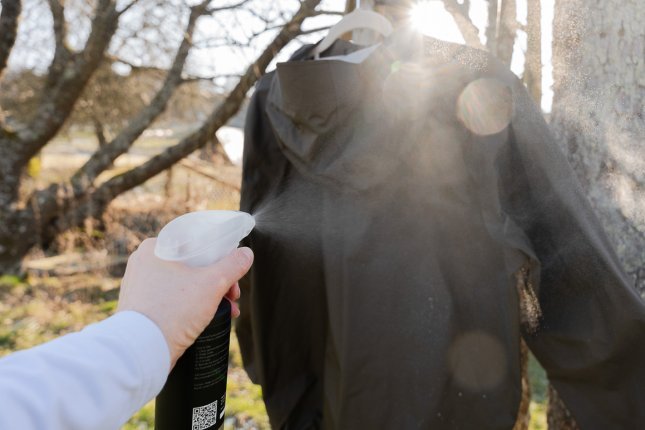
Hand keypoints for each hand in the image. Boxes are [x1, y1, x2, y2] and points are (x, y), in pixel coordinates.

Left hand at [116, 238, 253, 367]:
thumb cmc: (173, 311)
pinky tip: (207, 319)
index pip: (196, 243)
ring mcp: (140, 286)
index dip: (220, 257)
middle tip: (232, 296)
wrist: (141, 352)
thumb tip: (246, 254)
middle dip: (217, 281)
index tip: (232, 273)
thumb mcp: (212, 284)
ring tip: (227, 312)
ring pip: (184, 284)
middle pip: (192, 266)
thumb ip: (233, 265)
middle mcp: (143, 264)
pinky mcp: (141, 308)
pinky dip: (191, 306)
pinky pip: (173, 300)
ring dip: (208, 295)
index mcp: (155, 248)